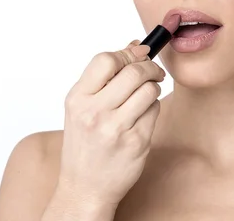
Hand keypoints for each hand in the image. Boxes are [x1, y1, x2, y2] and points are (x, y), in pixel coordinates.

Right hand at [56, 40, 164, 206]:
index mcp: (77, 99)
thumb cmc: (84, 143)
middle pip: (134, 71)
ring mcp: (116, 129)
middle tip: (153, 72)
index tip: (140, 53)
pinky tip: (142, 117)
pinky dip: (153, 109)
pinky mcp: (137, 142)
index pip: (105, 60)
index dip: (128, 53)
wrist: (85, 187)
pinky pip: (155, 111)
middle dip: (150, 67)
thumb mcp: (82, 107)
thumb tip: (136, 46)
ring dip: (153, 89)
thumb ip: (105, 78)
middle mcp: (94, 113)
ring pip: (150, 90)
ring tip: (144, 97)